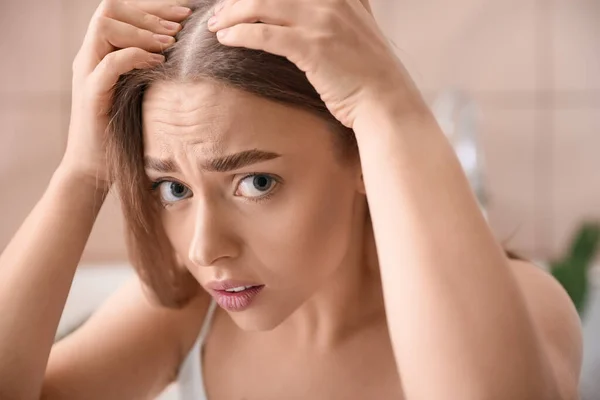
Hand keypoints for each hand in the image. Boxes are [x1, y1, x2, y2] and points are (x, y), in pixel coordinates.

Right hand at [60, 0, 191, 188]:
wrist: (94, 168)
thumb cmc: (122, 133)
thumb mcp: (140, 93)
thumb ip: (151, 69)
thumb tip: (186, 54)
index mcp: (101, 53)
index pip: (119, 10)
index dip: (152, 6)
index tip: (184, 11)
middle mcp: (90, 57)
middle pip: (110, 9)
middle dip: (151, 11)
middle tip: (181, 22)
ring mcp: (87, 74)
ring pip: (104, 27)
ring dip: (142, 30)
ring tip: (170, 42)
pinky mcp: (91, 96)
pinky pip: (109, 64)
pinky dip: (135, 57)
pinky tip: (158, 62)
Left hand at [208, 0, 415, 127]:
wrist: (385, 101)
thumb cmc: (369, 75)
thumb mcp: (358, 31)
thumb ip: (339, 14)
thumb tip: (307, 17)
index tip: (243, 2)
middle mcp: (333, 1)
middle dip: (240, 0)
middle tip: (221, 13)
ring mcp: (323, 22)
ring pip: (263, 5)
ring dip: (233, 14)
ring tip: (217, 25)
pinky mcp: (312, 47)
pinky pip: (265, 34)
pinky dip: (240, 34)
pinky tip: (226, 39)